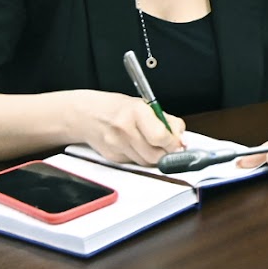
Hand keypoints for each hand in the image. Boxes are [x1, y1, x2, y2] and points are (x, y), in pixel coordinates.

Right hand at [70, 90, 186, 165]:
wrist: (86, 114)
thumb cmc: (117, 108)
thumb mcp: (145, 105)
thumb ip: (167, 121)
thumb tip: (182, 137)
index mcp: (136, 112)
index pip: (160, 136)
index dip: (173, 142)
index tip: (179, 143)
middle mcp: (124, 129)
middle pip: (154, 155)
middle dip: (167, 153)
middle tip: (170, 147)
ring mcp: (116, 145)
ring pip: (146, 162)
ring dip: (154, 156)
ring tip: (152, 143)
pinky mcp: (111, 157)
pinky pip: (134, 163)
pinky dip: (141, 157)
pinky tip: (137, 145)